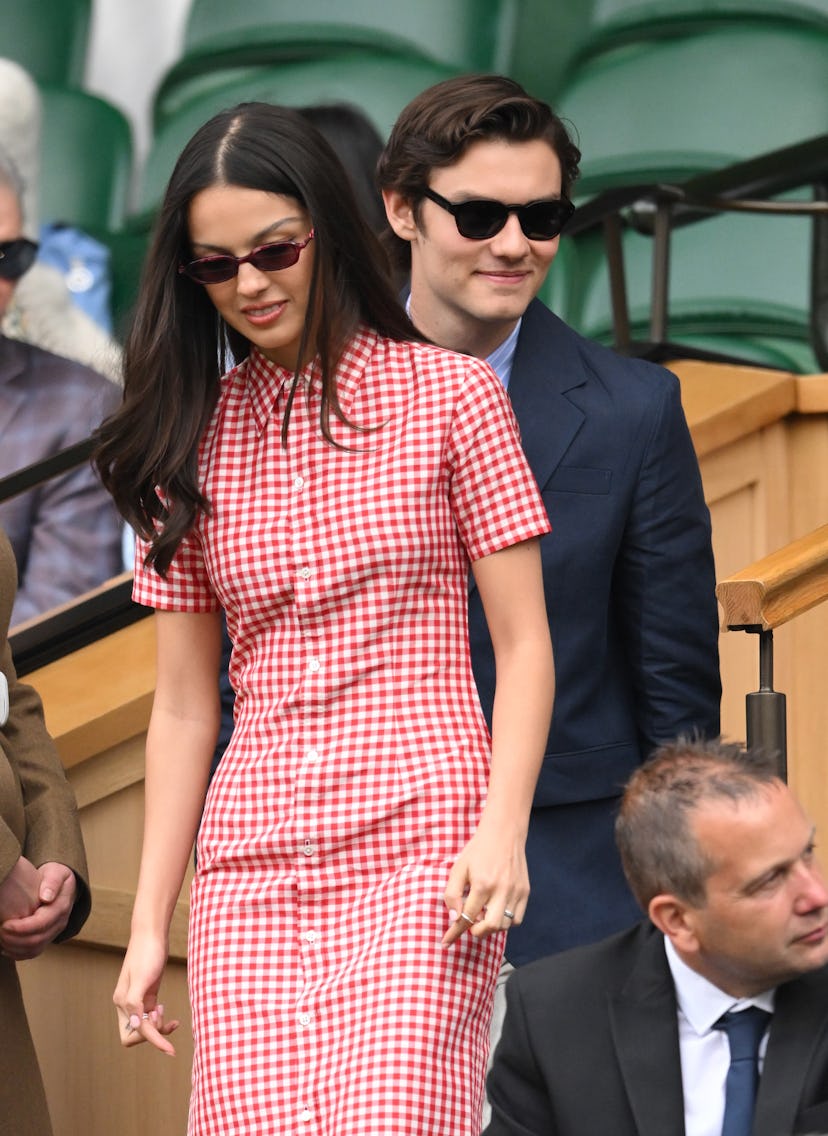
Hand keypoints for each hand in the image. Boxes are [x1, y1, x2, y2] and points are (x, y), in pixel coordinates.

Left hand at [0, 862, 76, 958]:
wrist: (63, 885)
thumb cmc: (56, 876)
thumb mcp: (56, 873)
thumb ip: (52, 882)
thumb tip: (46, 897)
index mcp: (61, 907)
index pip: (41, 923)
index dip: (22, 928)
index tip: (5, 924)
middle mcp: (60, 923)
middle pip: (37, 940)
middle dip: (15, 940)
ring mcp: (54, 932)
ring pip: (35, 949)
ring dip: (15, 948)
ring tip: (0, 940)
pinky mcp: (48, 937)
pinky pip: (34, 952)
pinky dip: (18, 954)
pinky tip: (5, 948)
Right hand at [113, 931, 179, 1055]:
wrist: (153, 934)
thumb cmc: (147, 954)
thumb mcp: (141, 978)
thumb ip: (135, 1002)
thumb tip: (134, 1025)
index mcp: (122, 1002)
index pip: (132, 1035)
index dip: (150, 1038)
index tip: (167, 1041)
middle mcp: (127, 1004)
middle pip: (138, 1035)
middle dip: (152, 1032)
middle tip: (161, 1013)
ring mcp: (138, 1000)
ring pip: (146, 1027)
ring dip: (158, 1025)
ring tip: (164, 1008)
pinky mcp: (148, 994)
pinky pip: (152, 1016)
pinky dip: (160, 1018)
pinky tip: (164, 1007)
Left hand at [441, 812, 528, 947]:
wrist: (504, 833)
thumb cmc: (478, 850)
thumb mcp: (458, 868)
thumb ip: (452, 894)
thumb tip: (454, 918)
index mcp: (482, 884)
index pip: (466, 917)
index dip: (454, 932)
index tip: (446, 943)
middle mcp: (501, 890)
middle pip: (489, 927)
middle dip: (476, 932)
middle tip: (470, 925)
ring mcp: (516, 892)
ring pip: (504, 925)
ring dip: (491, 928)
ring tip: (483, 916)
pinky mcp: (525, 892)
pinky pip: (517, 919)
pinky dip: (505, 922)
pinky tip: (496, 912)